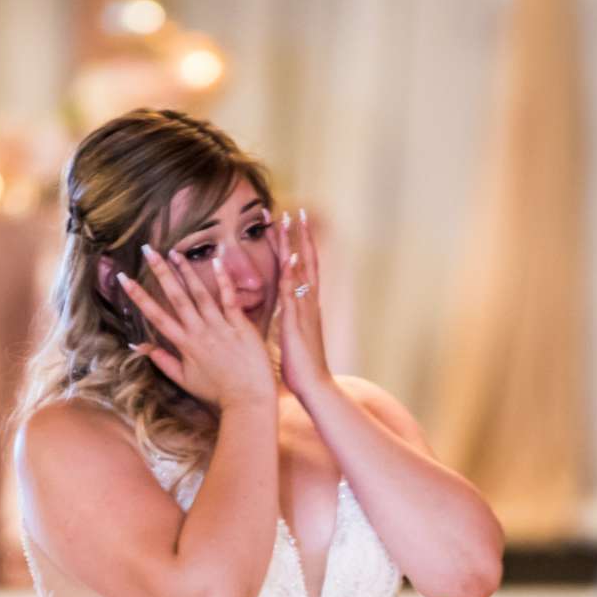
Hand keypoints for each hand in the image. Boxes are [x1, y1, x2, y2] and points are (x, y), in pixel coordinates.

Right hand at [119, 246, 276, 410]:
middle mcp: (199, 332)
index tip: (124, 278)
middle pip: (176, 298)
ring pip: (200, 294)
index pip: (156, 316)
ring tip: (174, 252)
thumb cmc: (217, 392)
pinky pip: (229, 299)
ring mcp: (220, 327)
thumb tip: (138, 347)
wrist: (248, 400)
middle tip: (147, 251)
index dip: (138, 296)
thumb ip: (163, 361)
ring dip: (186, 271)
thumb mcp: (185, 380)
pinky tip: (215, 260)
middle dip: (160, 273)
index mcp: (184, 345)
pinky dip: (223, 280)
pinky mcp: (240, 325)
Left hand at [275, 210, 333, 398]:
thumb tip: (281, 311)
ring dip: (294, 243)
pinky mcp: (297, 321)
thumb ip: (288, 320)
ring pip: (300, 268)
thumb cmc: (301, 367)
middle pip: (305, 260)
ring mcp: (304, 309)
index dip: (295, 245)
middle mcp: (308, 302)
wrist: (315, 386)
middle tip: (291, 209)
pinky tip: (291, 255)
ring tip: (289, 219)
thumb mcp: (292, 337)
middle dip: (298, 235)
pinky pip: (295, 292)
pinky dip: (293, 273)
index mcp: (305, 305)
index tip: (289, 224)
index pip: (301, 268)